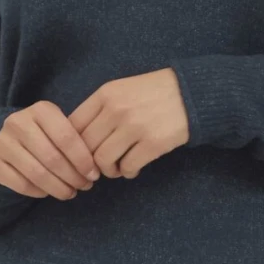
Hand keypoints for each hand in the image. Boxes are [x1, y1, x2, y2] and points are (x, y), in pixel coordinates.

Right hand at [0, 101, 100, 198]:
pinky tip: (47, 192)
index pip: (67, 137)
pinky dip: (39, 192)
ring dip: (58, 188)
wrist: (9, 142)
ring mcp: (2, 142)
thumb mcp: (60, 130)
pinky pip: (21, 184)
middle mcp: (18, 122)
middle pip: (52, 158)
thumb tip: (94, 170)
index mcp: (40, 109)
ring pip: (37, 173)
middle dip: (73, 177)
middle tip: (84, 186)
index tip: (94, 175)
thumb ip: (76, 143)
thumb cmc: (45, 137)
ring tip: (70, 193)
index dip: (83, 160)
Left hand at [69, 68, 189, 179]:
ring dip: (108, 171)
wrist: (191, 93)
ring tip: (118, 168)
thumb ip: (99, 109)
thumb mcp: (121, 90)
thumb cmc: (152, 94)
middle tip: (98, 169)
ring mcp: (134, 127)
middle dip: (89, 164)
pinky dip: (127, 173)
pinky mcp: (152, 143)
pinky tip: (134, 168)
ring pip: (103, 161)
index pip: (73, 126)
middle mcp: (116, 109)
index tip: (80, 155)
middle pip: (86, 147)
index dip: (72, 146)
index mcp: (105, 94)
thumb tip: (76, 140)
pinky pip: (127, 167)